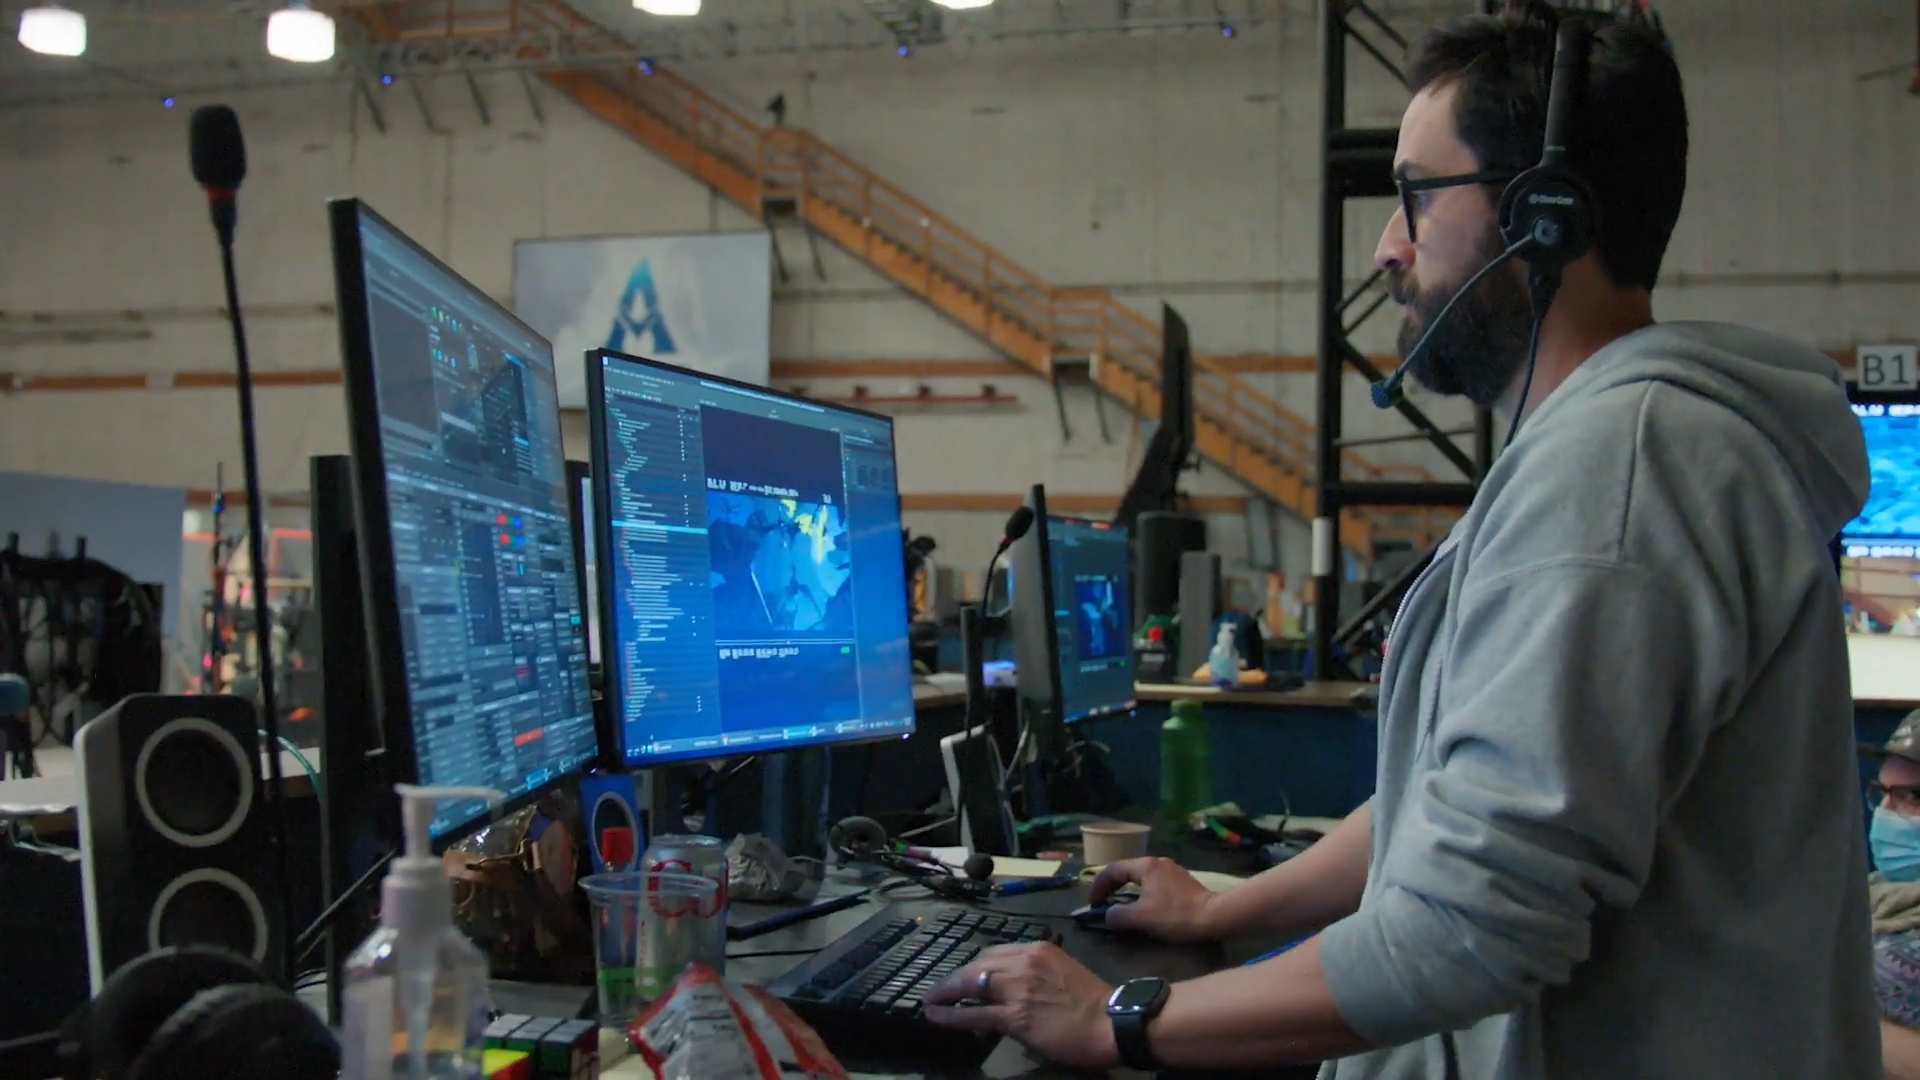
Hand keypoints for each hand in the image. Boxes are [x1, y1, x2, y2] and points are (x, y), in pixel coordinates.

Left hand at [921, 942, 1117, 1067]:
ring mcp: (1017, 989)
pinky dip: (950, 1014)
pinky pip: (973, 1013)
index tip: (966, 976)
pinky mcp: (1014, 1016)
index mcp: (1037, 949)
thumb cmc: (1093, 1001)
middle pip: (978, 964)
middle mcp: (1023, 962)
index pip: (995, 953)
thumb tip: (1014, 988)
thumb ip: (1036, 973)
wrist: (1111, 1022)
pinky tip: (934, 1015)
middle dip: (957, 977)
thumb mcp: (1063, 971)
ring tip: (930, 1000)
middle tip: (942, 988)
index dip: (976, 966)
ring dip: (946, 992)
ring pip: (970, 984)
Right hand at [1089, 857, 1220, 941]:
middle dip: (1112, 886)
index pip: (1112, 870)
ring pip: (1141, 877)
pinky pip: (1154, 883)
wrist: (1214, 916)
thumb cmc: (1175, 915)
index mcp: (1145, 866)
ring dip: (1127, 890)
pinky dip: (1143, 892)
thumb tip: (1108, 915)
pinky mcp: (1182, 881)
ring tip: (1121, 905)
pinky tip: (1145, 906)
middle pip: (1127, 870)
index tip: (1092, 903)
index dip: (1098, 886)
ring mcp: (1172, 869)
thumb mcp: (1141, 918)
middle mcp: (1157, 862)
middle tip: (1103, 903)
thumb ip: (1118, 915)